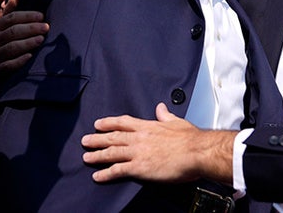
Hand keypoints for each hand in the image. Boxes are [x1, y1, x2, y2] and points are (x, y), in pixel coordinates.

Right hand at [0, 0, 48, 76]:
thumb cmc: (1, 45)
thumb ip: (9, 12)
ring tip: (41, 39)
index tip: (42, 16)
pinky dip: (20, 60)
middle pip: (13, 31)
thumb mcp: (2, 28)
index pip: (11, 18)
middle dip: (31, 28)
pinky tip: (30, 56)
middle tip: (46, 27)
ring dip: (28, 42)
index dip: (27, 16)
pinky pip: (9, 65)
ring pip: (12, 47)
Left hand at [81, 103, 236, 183]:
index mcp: (148, 126)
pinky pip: (118, 170)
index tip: (98, 124)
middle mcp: (139, 138)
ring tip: (86, 158)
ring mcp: (138, 152)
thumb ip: (166, 115)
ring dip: (97, 155)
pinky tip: (98, 176)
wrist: (197, 152)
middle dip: (97, 139)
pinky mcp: (140, 167)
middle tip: (85, 141)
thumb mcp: (177, 121)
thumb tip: (161, 108)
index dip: (109, 123)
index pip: (123, 122)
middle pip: (113, 137)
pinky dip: (106, 173)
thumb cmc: (191, 139)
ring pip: (111, 152)